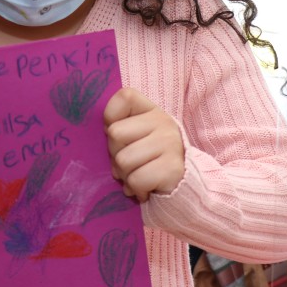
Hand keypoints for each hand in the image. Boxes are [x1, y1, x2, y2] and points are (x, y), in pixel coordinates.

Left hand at [103, 88, 185, 202]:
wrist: (181, 185)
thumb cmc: (149, 160)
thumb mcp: (136, 136)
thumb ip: (120, 126)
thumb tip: (106, 131)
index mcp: (152, 110)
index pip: (125, 97)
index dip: (111, 116)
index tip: (119, 135)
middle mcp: (163, 122)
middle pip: (115, 133)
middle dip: (115, 155)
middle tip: (130, 163)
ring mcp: (170, 144)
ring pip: (123, 160)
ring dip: (125, 175)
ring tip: (138, 175)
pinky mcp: (172, 168)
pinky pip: (136, 179)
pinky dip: (136, 189)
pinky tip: (145, 188)